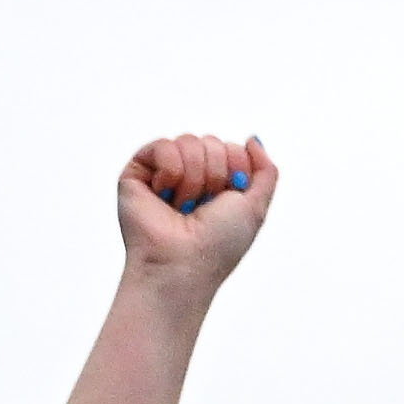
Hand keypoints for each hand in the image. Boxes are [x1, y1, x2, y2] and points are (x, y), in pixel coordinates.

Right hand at [114, 133, 274, 295]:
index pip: (232, 149)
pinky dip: (171, 171)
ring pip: (188, 141)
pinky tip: (164, 195)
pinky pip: (163, 145)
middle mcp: (192, 176)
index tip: (228, 200)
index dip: (236, 171)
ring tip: (183, 206)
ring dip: (194, 178)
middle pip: (211, 142)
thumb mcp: (255, 208)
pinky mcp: (138, 172)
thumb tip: (252, 139)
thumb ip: (265, 171)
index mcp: (218, 184)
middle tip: (203, 207)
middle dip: (215, 175)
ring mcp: (164, 173)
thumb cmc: (218, 245)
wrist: (183, 264)